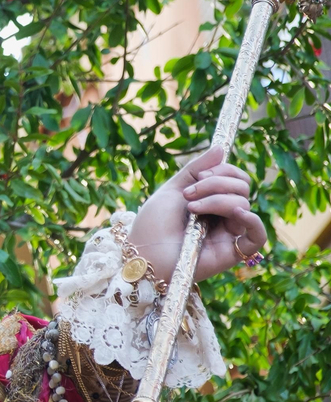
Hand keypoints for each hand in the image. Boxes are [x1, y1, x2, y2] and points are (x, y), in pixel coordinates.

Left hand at [127, 146, 266, 284]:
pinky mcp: (232, 251)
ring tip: (191, 209)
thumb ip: (196, 168)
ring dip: (217, 200)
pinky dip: (253, 221)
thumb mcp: (173, 189)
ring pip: (243, 205)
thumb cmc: (153, 224)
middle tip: (189, 194)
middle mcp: (223, 216)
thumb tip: (221, 148)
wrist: (142, 253)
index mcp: (211, 200)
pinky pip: (259, 236)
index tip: (197, 177)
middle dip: (216, 184)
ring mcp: (229, 233)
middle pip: (241, 188)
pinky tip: (237, 214)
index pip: (235, 178)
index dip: (222, 171)